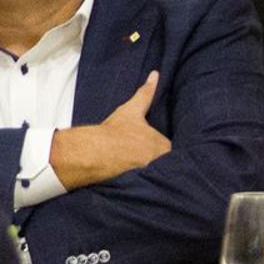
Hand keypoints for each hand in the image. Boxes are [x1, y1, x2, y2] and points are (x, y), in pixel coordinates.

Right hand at [48, 72, 169, 189]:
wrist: (94, 152)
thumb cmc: (114, 131)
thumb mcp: (132, 110)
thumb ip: (146, 93)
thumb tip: (155, 74)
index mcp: (163, 146)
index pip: (168, 151)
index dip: (159, 151)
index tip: (148, 151)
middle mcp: (161, 163)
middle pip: (164, 164)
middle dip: (157, 164)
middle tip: (141, 162)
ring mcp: (151, 178)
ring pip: (156, 177)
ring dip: (151, 176)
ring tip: (136, 173)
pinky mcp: (139, 189)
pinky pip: (146, 189)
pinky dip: (143, 188)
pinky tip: (135, 185)